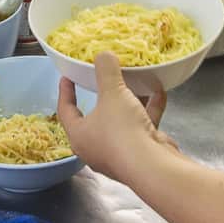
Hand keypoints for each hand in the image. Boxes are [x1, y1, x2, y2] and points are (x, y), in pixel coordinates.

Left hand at [57, 53, 179, 183]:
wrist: (153, 167)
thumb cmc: (122, 131)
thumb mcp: (112, 93)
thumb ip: (106, 71)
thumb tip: (103, 55)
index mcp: (79, 135)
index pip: (65, 110)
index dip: (65, 91)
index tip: (66, 76)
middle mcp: (95, 148)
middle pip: (96, 116)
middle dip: (103, 96)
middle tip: (103, 78)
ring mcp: (119, 154)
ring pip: (121, 122)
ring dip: (129, 102)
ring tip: (135, 82)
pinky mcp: (140, 155)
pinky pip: (141, 128)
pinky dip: (148, 111)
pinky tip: (158, 93)